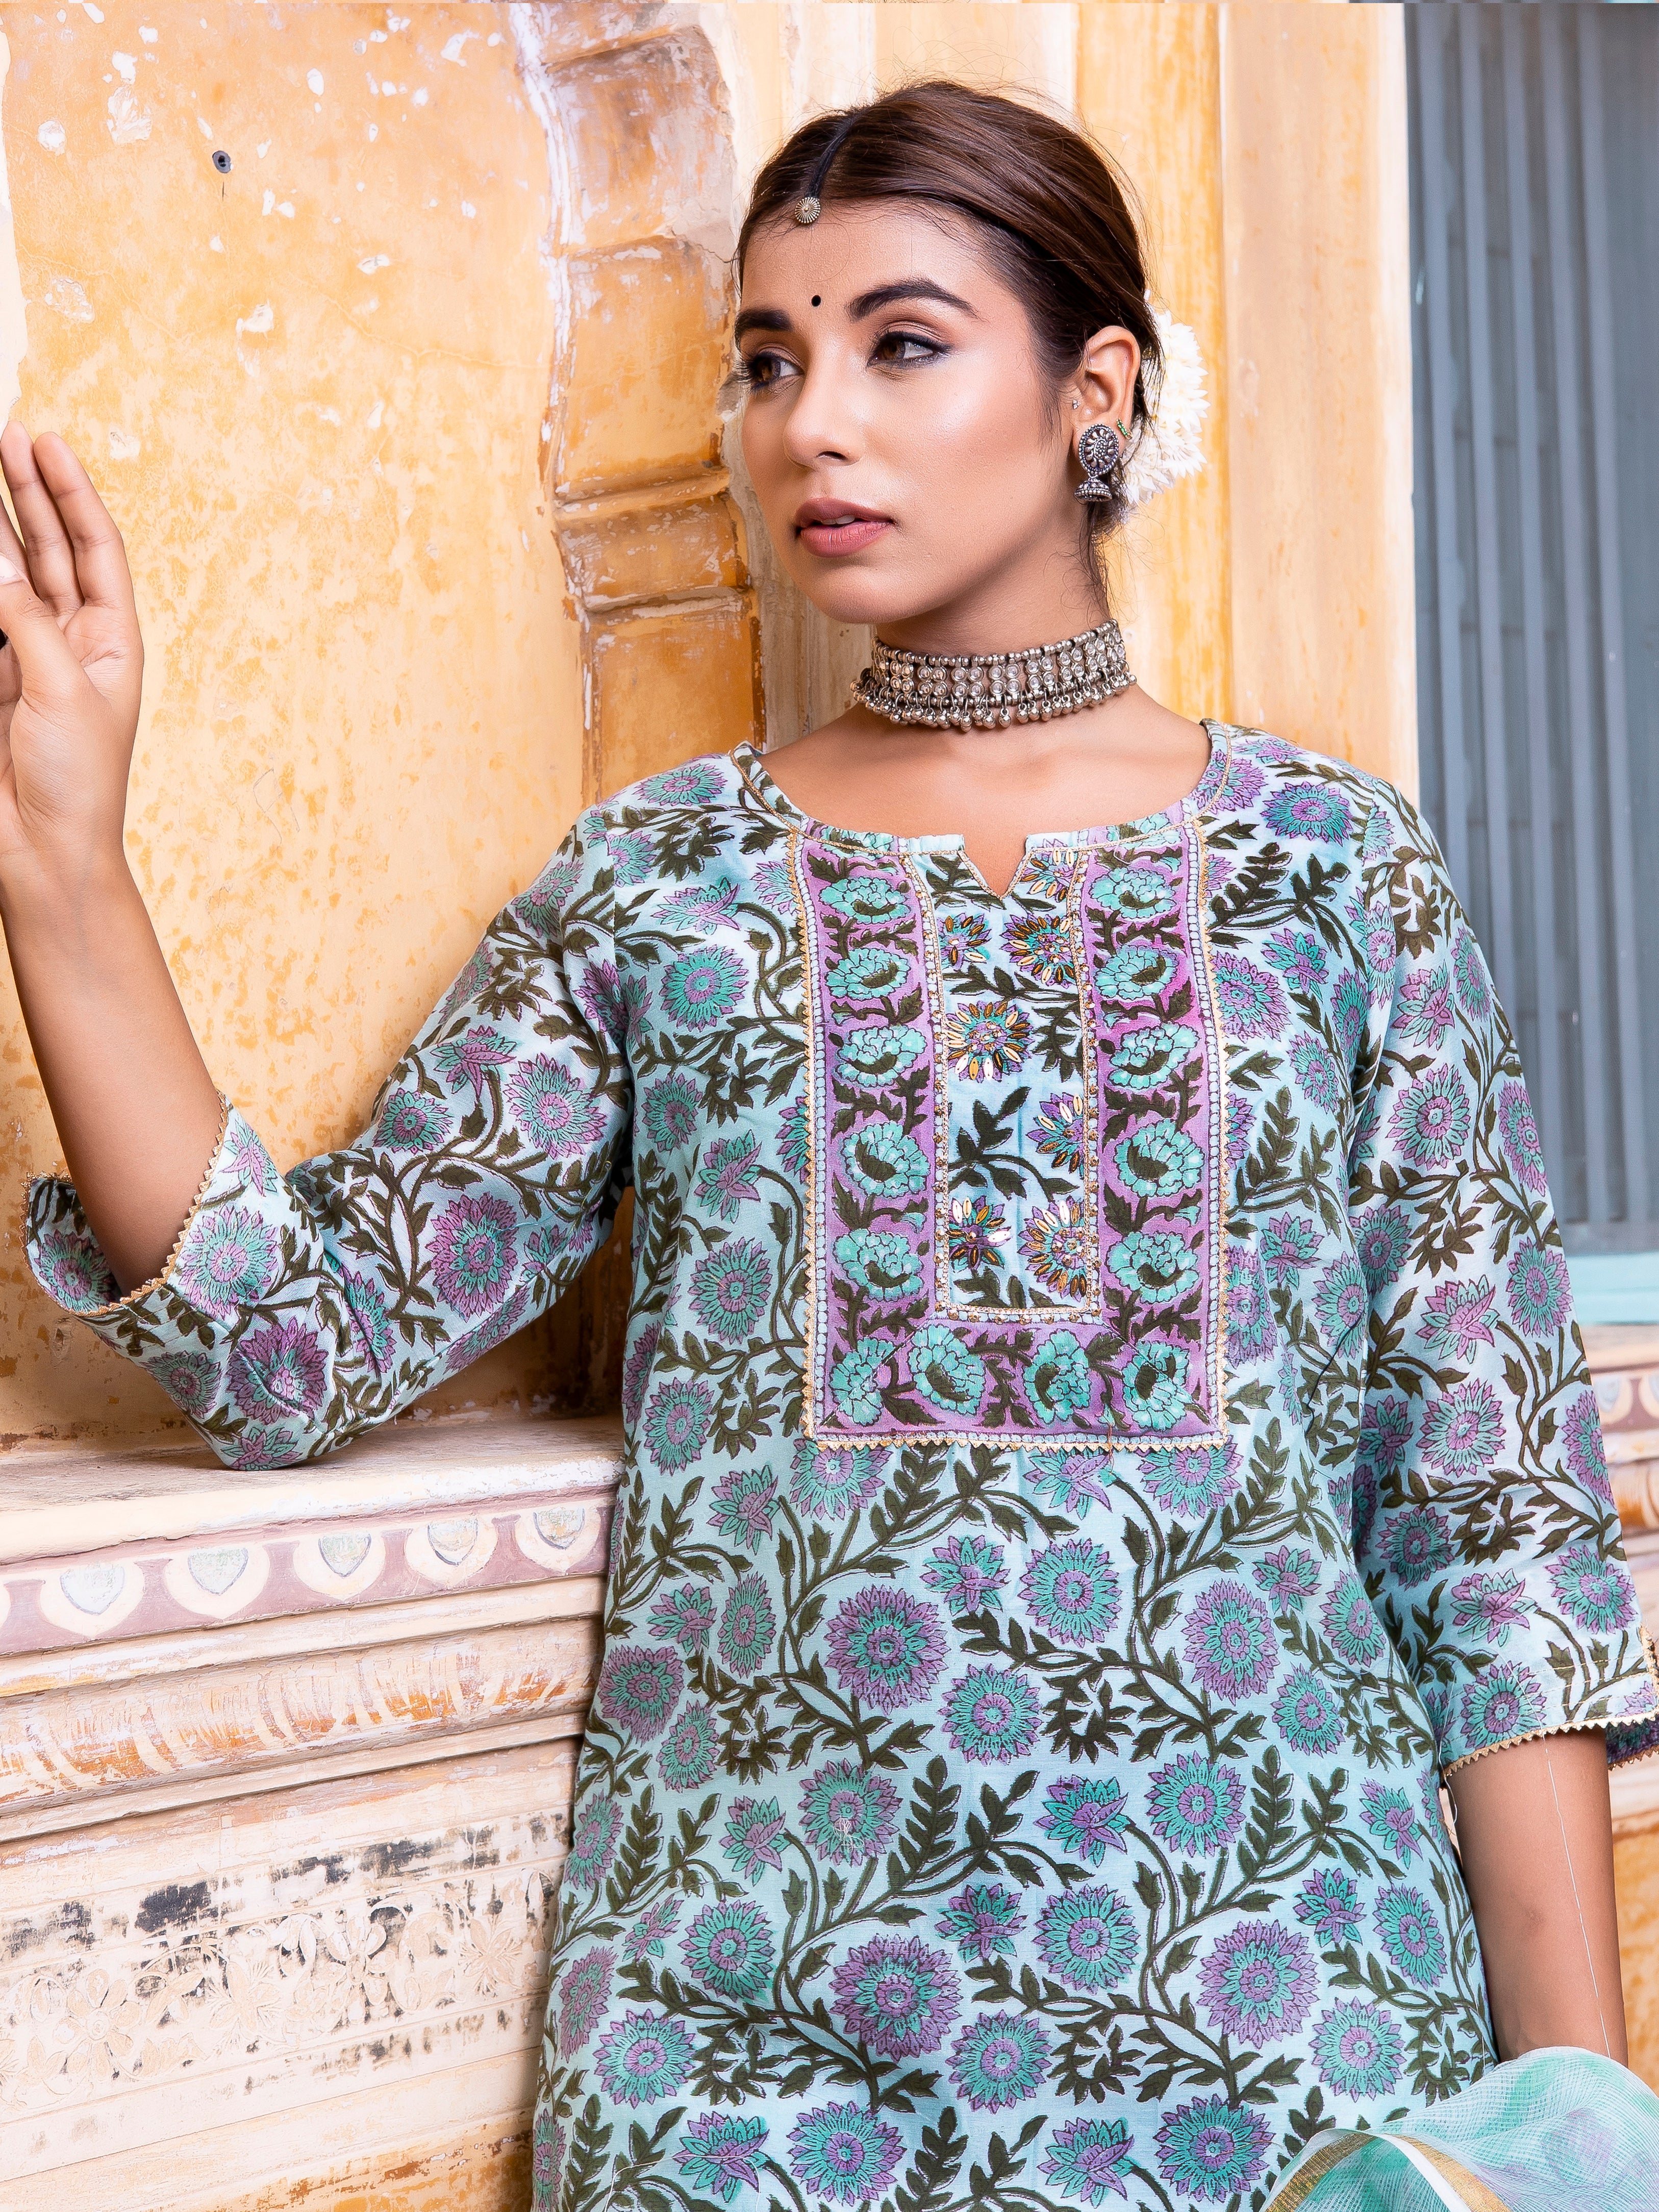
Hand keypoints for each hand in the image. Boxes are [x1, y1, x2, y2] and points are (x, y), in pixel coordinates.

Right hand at [0, 422, 143, 893]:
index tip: (46, 441)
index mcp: (113, 642)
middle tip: (2, 435)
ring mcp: (27, 658)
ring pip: (10, 575)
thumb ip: (24, 619)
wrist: (41, 855)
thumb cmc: (75, 783)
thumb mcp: (59, 688)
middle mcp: (73, 642)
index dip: (72, 492)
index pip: (95, 548)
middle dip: (26, 492)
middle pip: (50, 549)